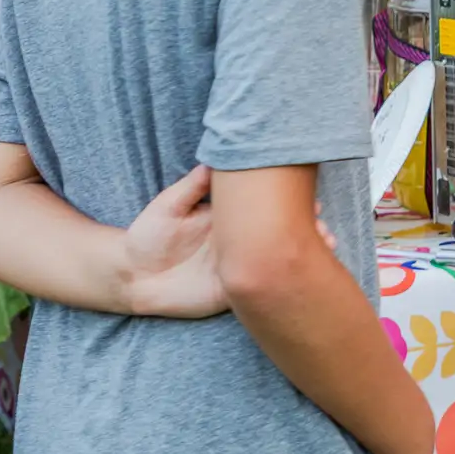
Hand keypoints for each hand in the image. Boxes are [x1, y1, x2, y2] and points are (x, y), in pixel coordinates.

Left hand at [121, 166, 337, 318]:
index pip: (265, 212)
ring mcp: (237, 267)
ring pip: (275, 262)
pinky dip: (279, 284)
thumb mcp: (169, 206)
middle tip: (322, 229)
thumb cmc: (147, 236)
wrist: (131, 276)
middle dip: (305, 232)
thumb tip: (213, 162)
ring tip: (321, 250)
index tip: (312, 202)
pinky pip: (259, 288)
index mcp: (227, 221)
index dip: (288, 208)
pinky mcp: (230, 291)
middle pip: (278, 236)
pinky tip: (296, 280)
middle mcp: (238, 243)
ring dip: (298, 257)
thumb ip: (192, 186)